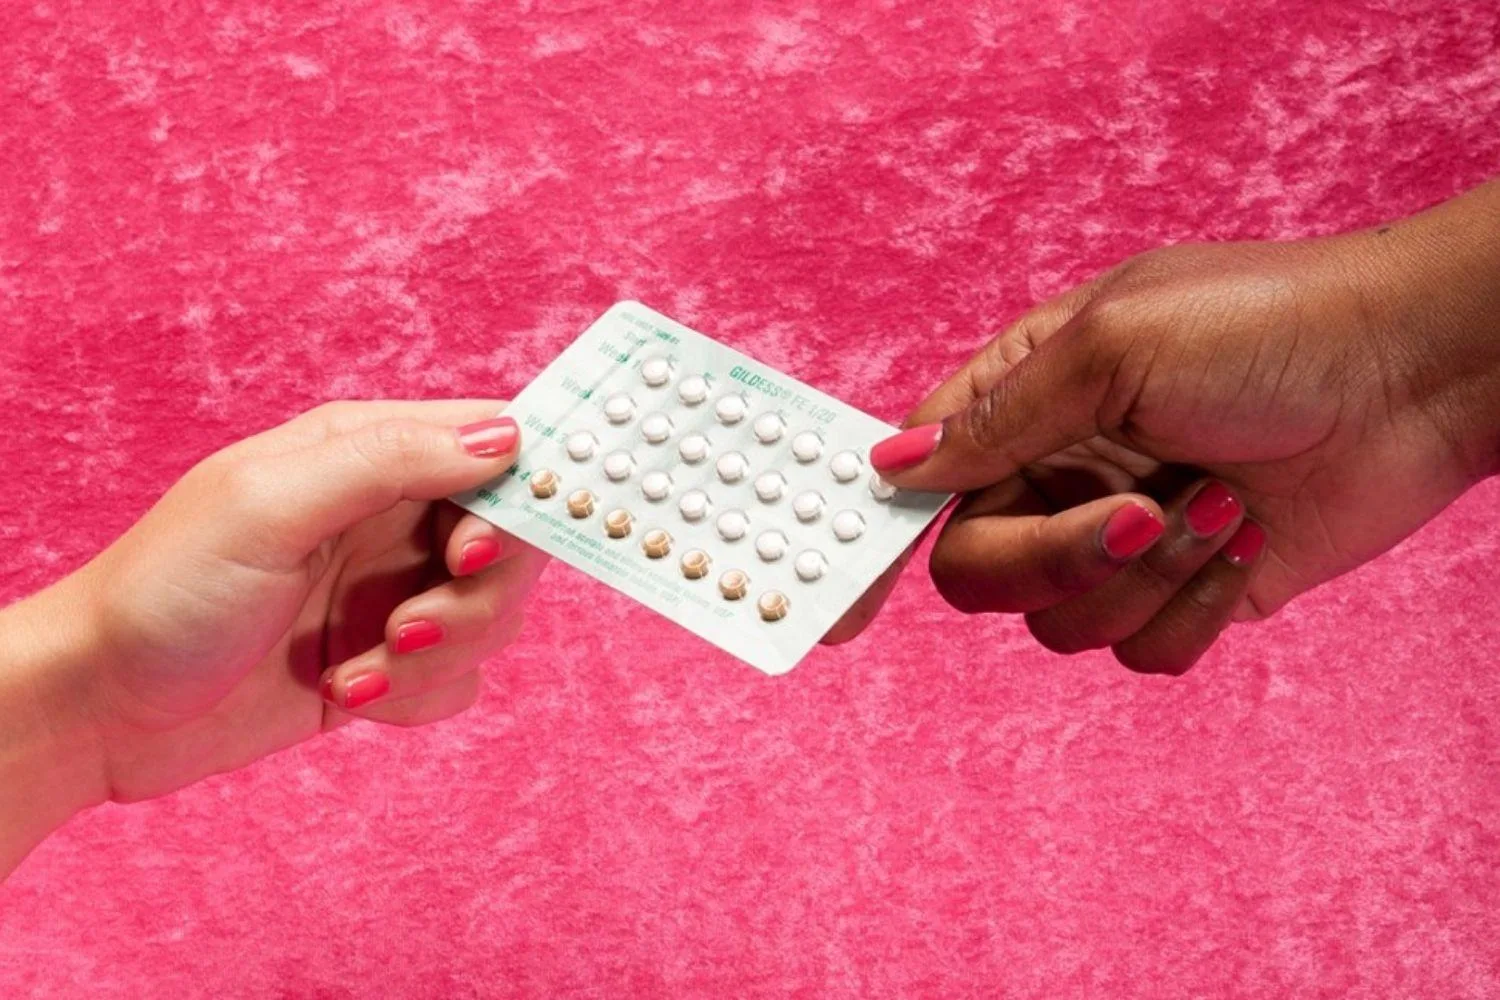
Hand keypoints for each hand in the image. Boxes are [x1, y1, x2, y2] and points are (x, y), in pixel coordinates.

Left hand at [2, 400, 544, 871]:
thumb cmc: (164, 593)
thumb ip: (390, 461)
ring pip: (494, 616)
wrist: (102, 712)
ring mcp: (393, 588)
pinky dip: (417, 696)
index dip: (516, 497)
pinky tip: (348, 693)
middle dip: (474, 599)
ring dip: (439, 655)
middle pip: (511, 543)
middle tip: (404, 626)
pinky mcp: (388, 659)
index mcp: (367, 452)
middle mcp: (392, 516)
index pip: (495, 443)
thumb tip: (508, 436)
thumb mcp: (269, 507)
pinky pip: (460, 678)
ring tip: (358, 671)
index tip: (471, 552)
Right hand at [839, 181, 1499, 672]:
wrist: (1414, 374)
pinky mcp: (1185, 594)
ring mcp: (1121, 540)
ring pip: (1061, 624)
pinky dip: (1195, 608)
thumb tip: (889, 468)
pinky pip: (1140, 654)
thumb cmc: (1267, 325)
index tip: (844, 613)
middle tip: (1133, 514)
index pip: (920, 481)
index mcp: (1027, 402)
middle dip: (1054, 558)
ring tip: (1220, 502)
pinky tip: (1244, 539)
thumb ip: (997, 418)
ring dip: (1149, 573)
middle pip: (979, 574)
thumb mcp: (1114, 344)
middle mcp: (1061, 475)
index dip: (875, 540)